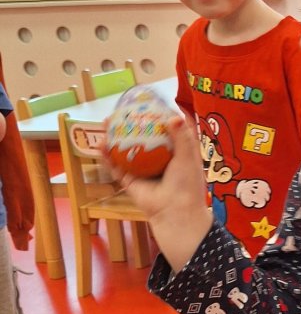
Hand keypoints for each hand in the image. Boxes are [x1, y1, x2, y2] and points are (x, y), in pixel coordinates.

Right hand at [112, 115, 212, 270]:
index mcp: (174, 153)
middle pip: (141, 138)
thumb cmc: (186, 184)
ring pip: (125, 150)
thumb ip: (182, 136)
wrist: (175, 211)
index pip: (166, 131)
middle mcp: (157, 160)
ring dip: (114, 137)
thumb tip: (173, 116)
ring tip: (105, 123)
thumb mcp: (187, 156)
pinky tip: (99, 145)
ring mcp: (142, 170)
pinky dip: (107, 157)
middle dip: (130, 124)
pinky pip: (116, 167)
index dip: (157, 117)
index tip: (148, 103)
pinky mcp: (130, 181)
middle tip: (121, 111)